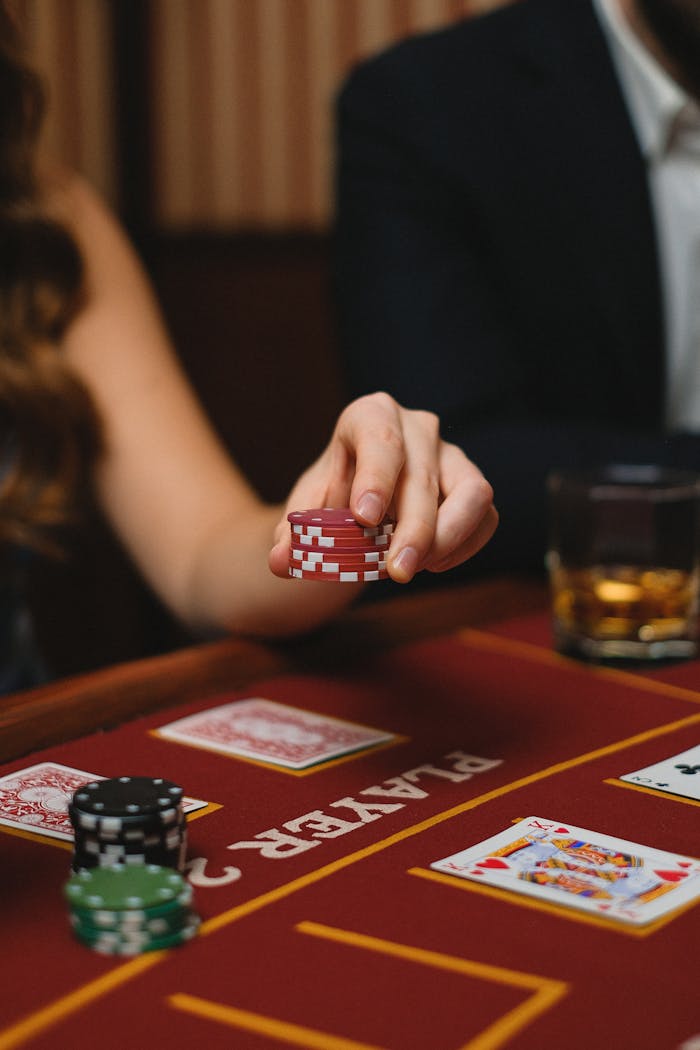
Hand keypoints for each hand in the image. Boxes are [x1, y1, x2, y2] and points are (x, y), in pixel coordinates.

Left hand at [269, 392, 497, 581]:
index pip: (379, 436)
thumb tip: (282, 562)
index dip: (375, 476)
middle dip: (413, 529)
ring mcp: (451, 455)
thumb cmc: (330, 499)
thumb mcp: (304, 514)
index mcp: (369, 416)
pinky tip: (432, 565)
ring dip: (448, 537)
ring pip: (473, 492)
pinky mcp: (473, 488)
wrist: (354, 505)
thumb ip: (292, 537)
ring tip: (413, 568)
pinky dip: (464, 546)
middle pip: (423, 475)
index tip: (364, 517)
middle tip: (395, 572)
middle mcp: (417, 427)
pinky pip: (485, 517)